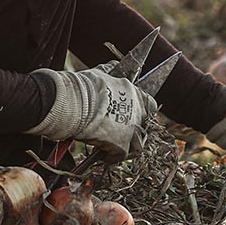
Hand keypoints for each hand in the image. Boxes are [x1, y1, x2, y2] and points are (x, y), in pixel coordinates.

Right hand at [27, 66, 151, 157]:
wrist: (75, 103)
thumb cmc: (84, 87)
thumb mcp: (101, 74)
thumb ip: (111, 73)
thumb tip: (113, 67)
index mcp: (135, 93)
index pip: (150, 104)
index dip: (142, 112)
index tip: (133, 115)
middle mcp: (138, 111)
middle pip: (144, 126)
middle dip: (134, 131)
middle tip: (121, 133)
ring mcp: (131, 130)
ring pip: (136, 145)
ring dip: (126, 146)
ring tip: (113, 147)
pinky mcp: (121, 146)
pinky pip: (120, 155)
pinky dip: (111, 157)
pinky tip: (102, 155)